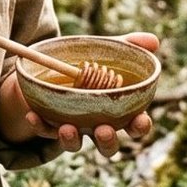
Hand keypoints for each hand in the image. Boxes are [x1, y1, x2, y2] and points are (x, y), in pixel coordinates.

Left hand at [2, 32, 159, 158]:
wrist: (53, 68)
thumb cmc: (91, 65)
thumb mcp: (109, 52)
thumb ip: (130, 46)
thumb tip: (153, 41)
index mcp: (116, 112)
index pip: (134, 125)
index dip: (140, 126)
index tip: (142, 119)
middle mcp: (96, 126)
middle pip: (107, 145)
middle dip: (108, 141)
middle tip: (104, 130)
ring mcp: (73, 127)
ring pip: (75, 144)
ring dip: (72, 140)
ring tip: (68, 128)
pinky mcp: (48, 124)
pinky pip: (43, 129)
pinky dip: (39, 124)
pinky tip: (33, 115)